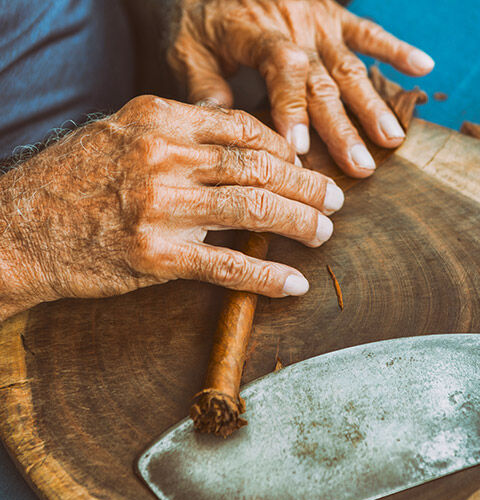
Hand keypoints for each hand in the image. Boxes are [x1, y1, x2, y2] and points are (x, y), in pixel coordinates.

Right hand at [0, 95, 342, 319]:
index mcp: (159, 120)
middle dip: (307, 185)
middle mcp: (163, 157)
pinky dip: (268, 278)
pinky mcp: (156, 256)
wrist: (15, 229)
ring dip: (300, 223)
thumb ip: (180, 135)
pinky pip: (229, 267)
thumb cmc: (72, 181)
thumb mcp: (122, 135)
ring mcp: (161, 207)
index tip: (304, 166)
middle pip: (260, 166)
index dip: (286, 149)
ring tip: (323, 233)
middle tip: (333, 200)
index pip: (244, 128)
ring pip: (255, 210)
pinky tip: (293, 285)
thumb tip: (244, 148)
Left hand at [168, 0, 433, 177]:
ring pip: (349, 67)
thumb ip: (203, 85)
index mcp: (254, 32)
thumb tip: (218, 126)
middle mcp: (293, 26)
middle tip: (361, 167)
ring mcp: (317, 21)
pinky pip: (368, 31)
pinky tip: (424, 68)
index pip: (281, 70)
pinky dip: (396, 49)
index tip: (300, 149)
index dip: (292, 109)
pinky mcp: (333, 15)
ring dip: (373, 105)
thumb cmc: (198, 19)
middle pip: (322, 81)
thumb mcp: (185, 49)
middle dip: (342, 127)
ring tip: (393, 140)